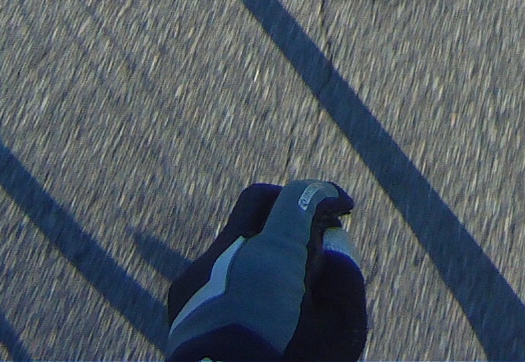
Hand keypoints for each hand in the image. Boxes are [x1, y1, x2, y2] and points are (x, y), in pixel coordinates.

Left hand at [165, 179, 367, 361]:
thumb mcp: (341, 329)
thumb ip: (344, 275)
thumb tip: (333, 244)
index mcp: (271, 256)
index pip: (298, 196)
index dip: (325, 194)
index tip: (343, 208)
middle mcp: (228, 253)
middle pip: (259, 201)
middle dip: (290, 205)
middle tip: (313, 230)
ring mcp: (198, 272)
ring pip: (236, 236)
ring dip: (264, 247)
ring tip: (285, 284)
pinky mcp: (180, 294)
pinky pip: (215, 267)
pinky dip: (240, 273)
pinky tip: (253, 307)